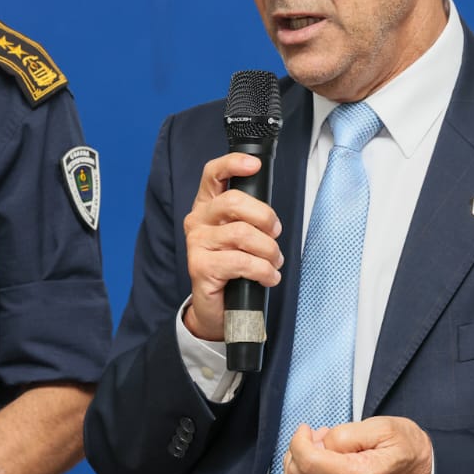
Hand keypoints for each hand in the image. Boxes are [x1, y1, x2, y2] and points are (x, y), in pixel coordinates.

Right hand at [181, 153, 283, 340]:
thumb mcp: (242, 237)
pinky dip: (263, 270)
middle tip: (276, 234)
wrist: (218, 309)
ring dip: (269, 250)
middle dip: (265, 217)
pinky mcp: (200, 267)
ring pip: (242, 234)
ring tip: (274, 263)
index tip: (253, 165)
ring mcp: (196, 244)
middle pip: (233, 202)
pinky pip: (242, 262)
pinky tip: (268, 277)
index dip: (232, 164)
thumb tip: (271, 216)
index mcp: (207, 206)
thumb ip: (250, 218)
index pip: (213, 174)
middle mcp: (197, 221)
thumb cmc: (234, 268)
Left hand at [282, 417, 433, 473]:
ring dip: (298, 463)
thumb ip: (344, 434)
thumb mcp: (381, 427)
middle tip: (318, 436)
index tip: (306, 429)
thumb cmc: (407, 450)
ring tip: (321, 448)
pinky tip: (323, 461)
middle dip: (299, 450)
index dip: (299, 440)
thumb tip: (318, 444)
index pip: (308, 462)